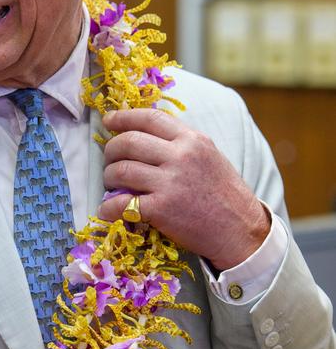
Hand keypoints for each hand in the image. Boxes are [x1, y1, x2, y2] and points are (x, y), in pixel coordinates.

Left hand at [98, 109, 270, 270]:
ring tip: (112, 185)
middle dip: (111, 150)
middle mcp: (180, 156)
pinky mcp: (161, 209)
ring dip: (109, 178)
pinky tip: (108, 210)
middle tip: (109, 161)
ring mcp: (170, 182)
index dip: (123, 117)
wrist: (240, 230)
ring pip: (121, 170)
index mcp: (192, 140)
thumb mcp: (209, 156)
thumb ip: (180, 143)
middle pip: (128, 142)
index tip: (108, 121)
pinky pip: (121, 203)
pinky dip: (108, 207)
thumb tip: (143, 136)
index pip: (150, 118)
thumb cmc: (224, 194)